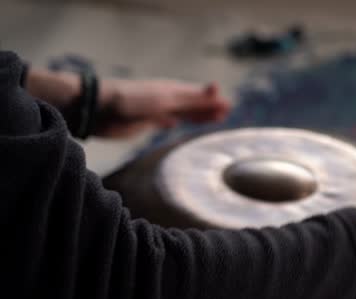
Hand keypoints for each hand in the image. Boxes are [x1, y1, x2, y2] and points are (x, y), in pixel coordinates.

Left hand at [96, 78, 230, 137]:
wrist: (98, 109)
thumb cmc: (132, 101)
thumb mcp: (167, 99)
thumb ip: (192, 98)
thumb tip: (217, 88)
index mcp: (173, 91)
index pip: (199, 96)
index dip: (213, 101)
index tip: (229, 106)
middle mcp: (167, 99)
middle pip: (193, 104)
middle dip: (208, 109)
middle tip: (225, 114)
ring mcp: (156, 110)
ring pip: (181, 113)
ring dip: (195, 116)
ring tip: (209, 119)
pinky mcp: (145, 121)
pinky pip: (165, 121)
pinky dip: (174, 122)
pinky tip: (175, 124)